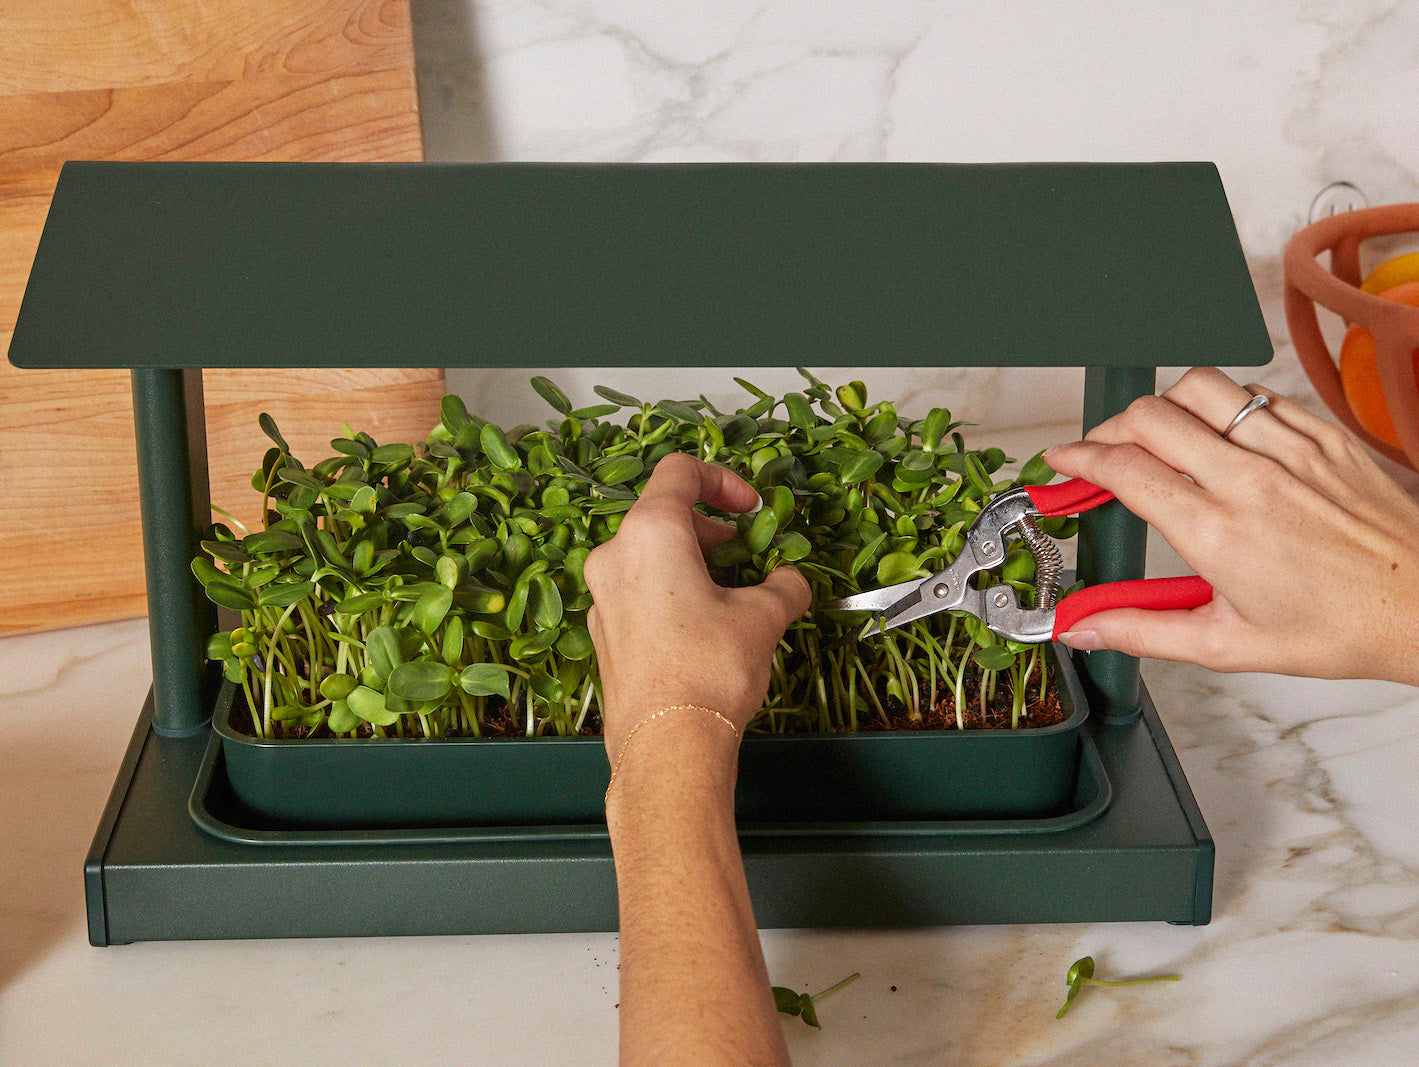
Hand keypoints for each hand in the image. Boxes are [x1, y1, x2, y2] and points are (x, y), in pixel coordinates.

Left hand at [583, 453, 811, 758]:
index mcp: (649, 533)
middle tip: (742, 548)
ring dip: (689, 561)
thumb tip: (793, 582)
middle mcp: (614, 557)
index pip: (680, 472)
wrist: (668, 745)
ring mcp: (601, 598)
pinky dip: (669, 593)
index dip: (722, 480)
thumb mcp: (763, 617)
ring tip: (729, 590)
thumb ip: (783, 586)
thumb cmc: (711, 667)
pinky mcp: (603, 635)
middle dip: (707, 526)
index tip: (750, 508)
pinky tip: (703, 626)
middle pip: (660, 515)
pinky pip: (636, 594)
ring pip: (646, 557)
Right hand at [1043, 367, 1418, 684]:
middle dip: (1108, 429)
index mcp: (1218, 531)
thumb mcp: (1227, 645)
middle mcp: (1250, 479)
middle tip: (1101, 453)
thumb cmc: (1342, 627)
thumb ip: (1142, 630)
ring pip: (1200, 388)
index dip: (1078, 458)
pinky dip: (1222, 408)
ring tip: (1156, 435)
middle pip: (1150, 415)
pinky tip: (1218, 436)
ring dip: (1164, 406)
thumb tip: (1084, 627)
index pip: (1124, 468)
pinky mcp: (1322, 434)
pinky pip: (1254, 396)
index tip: (1062, 464)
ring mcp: (1290, 448)